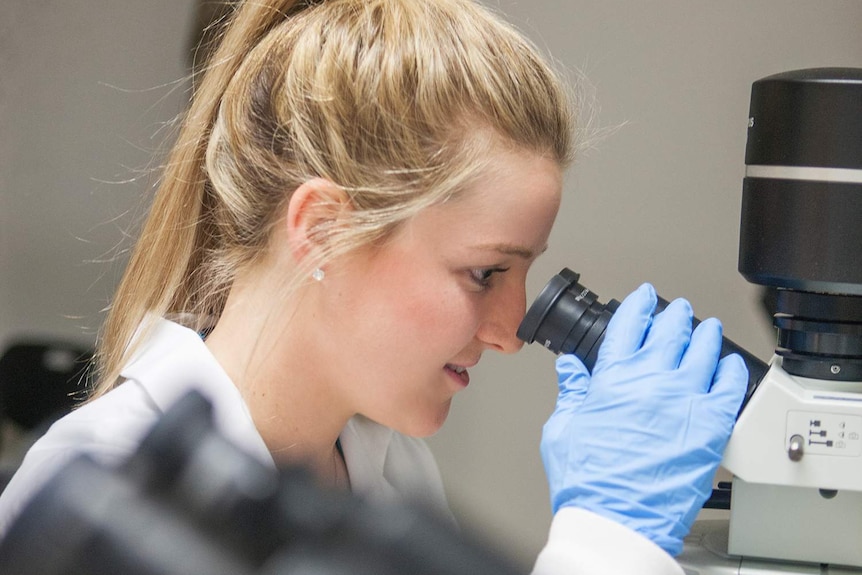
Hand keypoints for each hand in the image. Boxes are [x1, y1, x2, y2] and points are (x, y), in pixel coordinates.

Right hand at [540, 283, 747, 555]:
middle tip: (677, 308)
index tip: (643, 297)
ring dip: (705, 333)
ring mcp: (685, 399)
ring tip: (707, 328)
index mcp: (614, 377)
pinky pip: (730, 385)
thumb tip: (571, 367)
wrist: (617, 518)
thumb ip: (572, 391)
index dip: (637, 304)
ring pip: (704, 349)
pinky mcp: (711, 424)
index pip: (629, 324)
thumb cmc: (589, 480)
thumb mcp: (563, 429)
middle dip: (674, 313)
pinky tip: (729, 365)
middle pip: (670, 329)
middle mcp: (652, 380)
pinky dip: (731, 369)